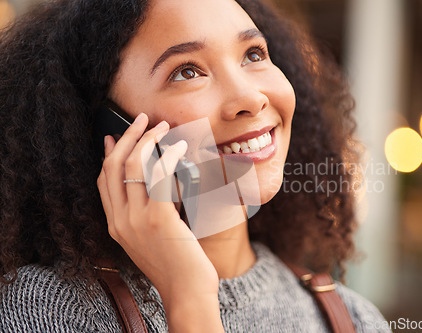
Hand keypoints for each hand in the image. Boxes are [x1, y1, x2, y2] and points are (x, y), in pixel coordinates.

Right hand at [97, 113, 222, 331]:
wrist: (186, 291)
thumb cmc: (175, 265)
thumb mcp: (150, 239)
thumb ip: (145, 215)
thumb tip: (154, 186)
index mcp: (115, 225)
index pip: (103, 181)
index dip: (108, 155)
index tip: (113, 136)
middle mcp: (120, 221)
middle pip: (114, 167)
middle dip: (127, 137)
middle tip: (142, 119)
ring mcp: (137, 220)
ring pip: (133, 166)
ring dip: (148, 140)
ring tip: (164, 127)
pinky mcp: (159, 219)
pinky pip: (159, 176)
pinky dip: (168, 155)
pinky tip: (179, 147)